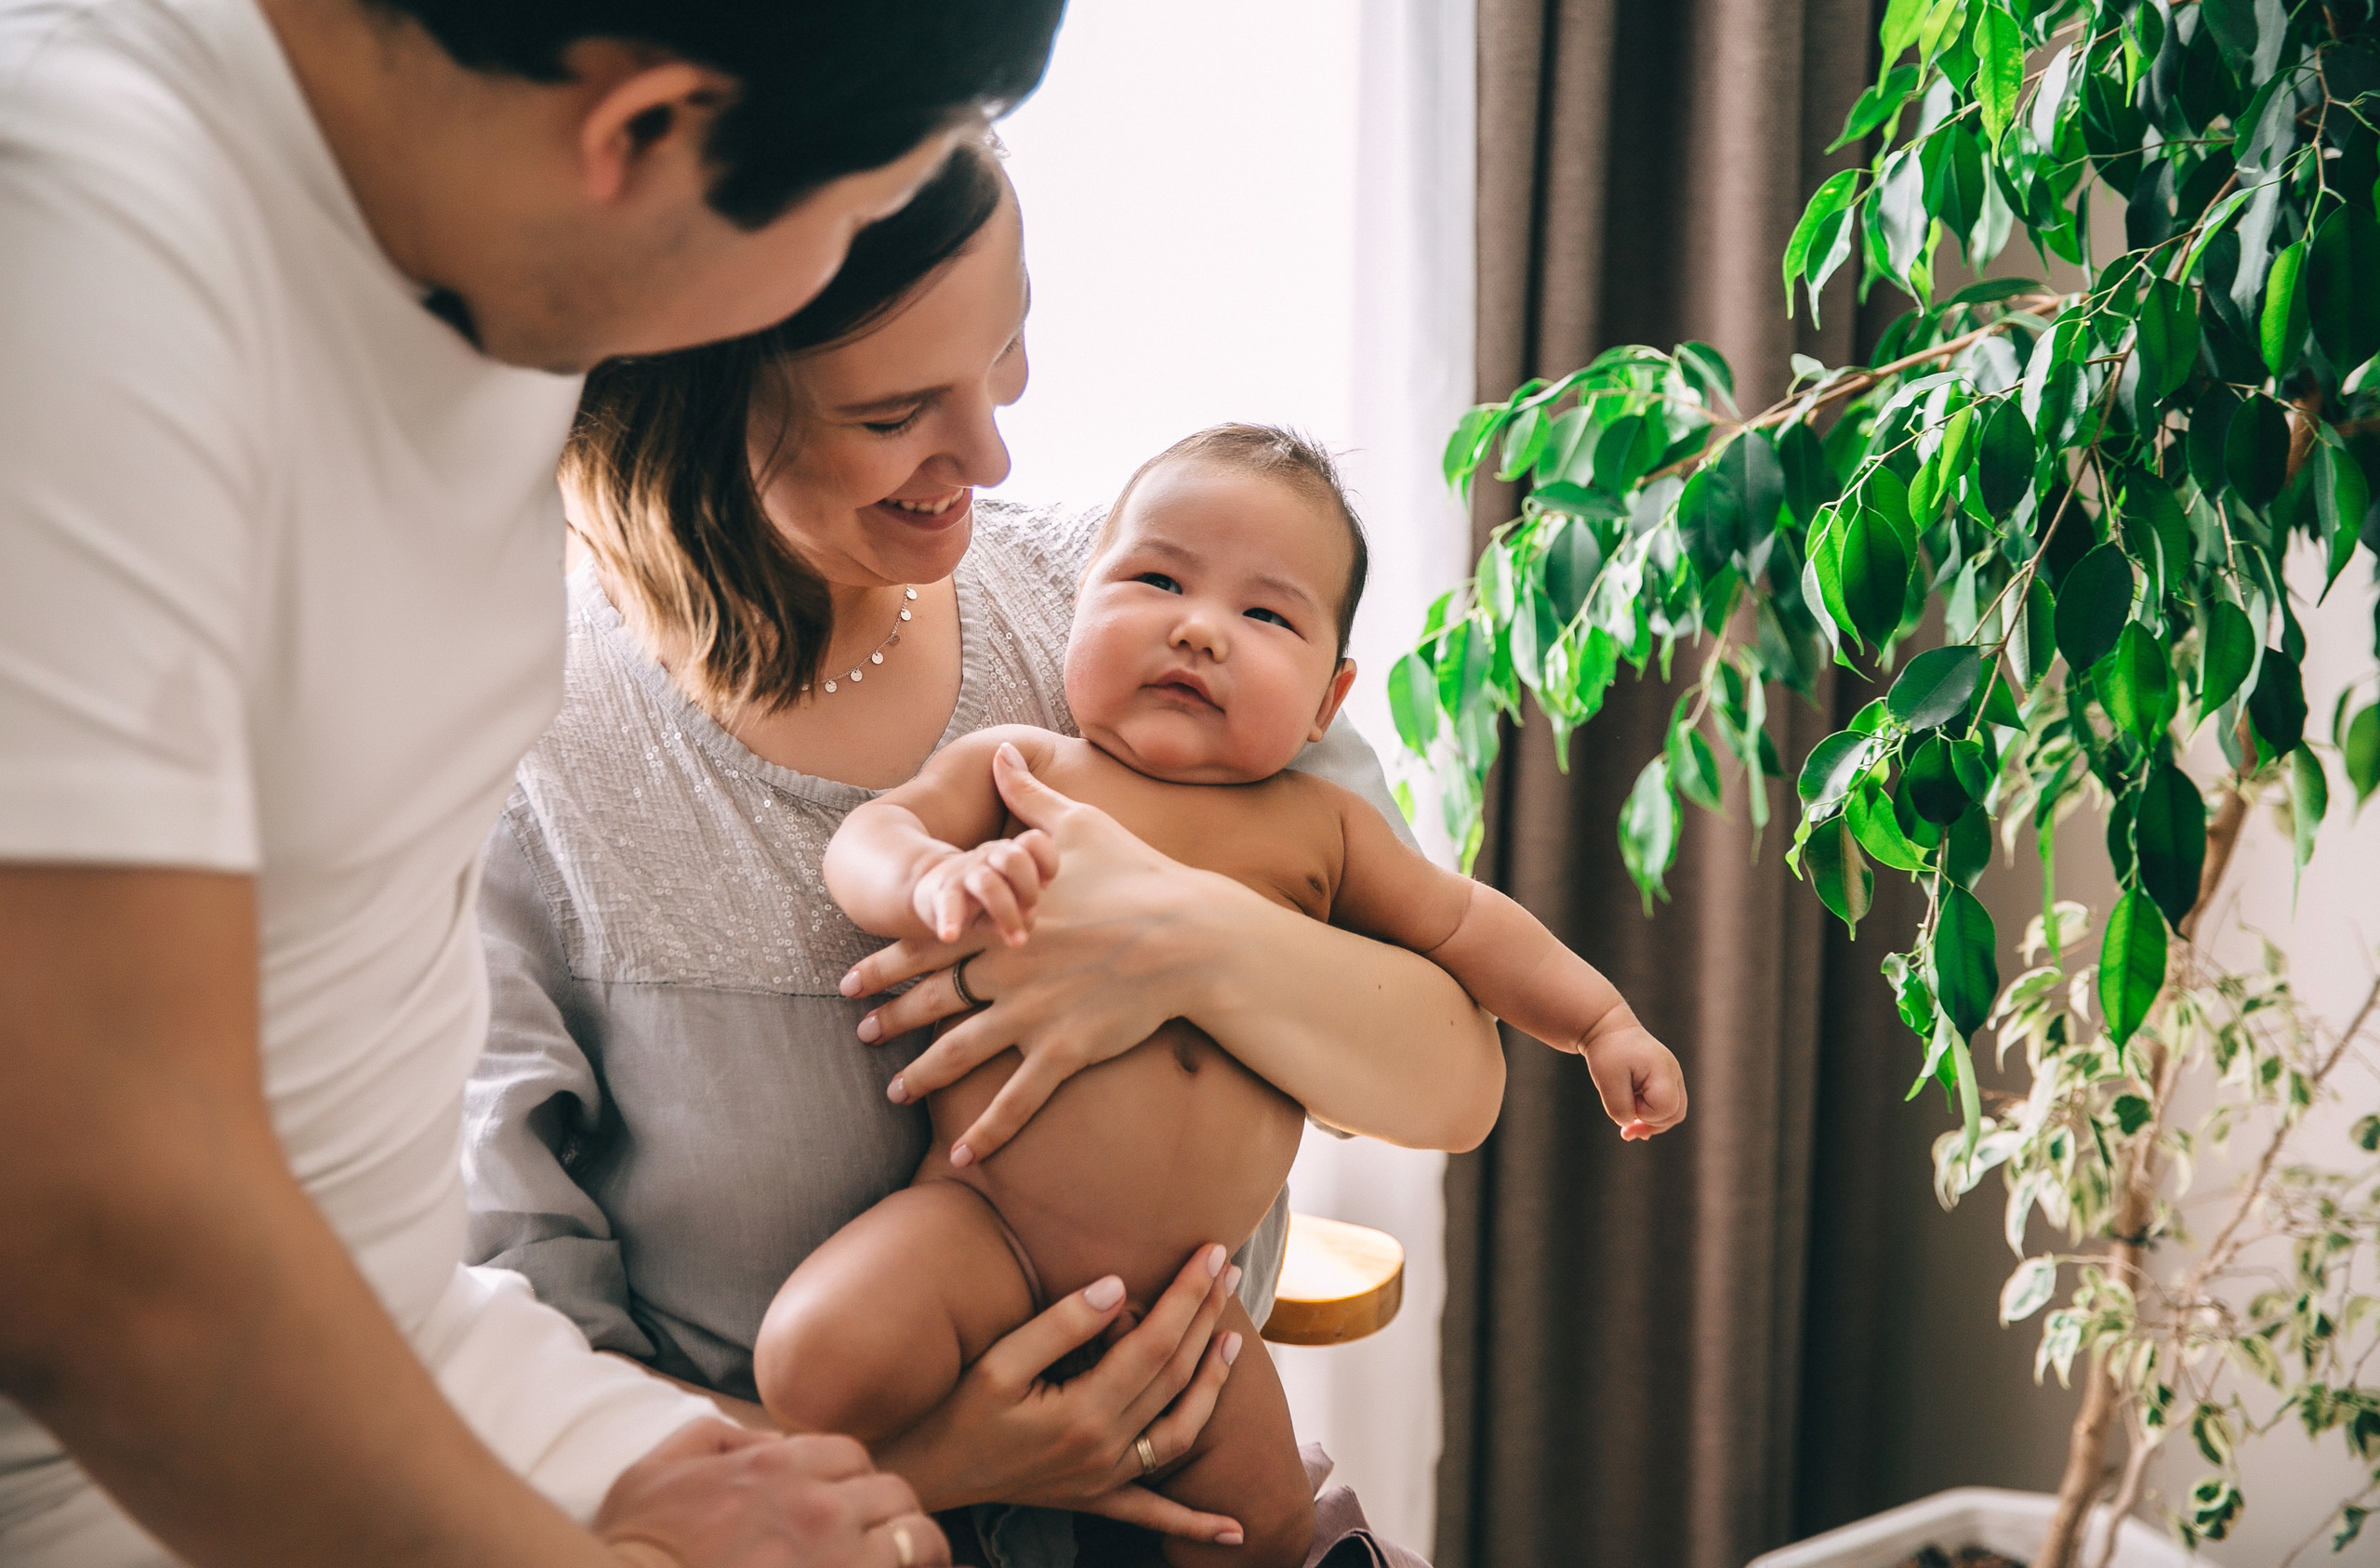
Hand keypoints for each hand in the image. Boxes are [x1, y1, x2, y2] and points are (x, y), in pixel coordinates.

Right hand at [597, 1419, 945, 1567]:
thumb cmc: (633, 1548)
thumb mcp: (660, 1469)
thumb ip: (720, 1439)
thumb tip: (770, 1442)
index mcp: (777, 1468)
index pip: (853, 1455)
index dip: (852, 1481)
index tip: (846, 1505)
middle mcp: (817, 1509)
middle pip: (895, 1494)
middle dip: (889, 1514)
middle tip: (879, 1540)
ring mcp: (835, 1560)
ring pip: (918, 1540)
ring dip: (915, 1550)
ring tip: (909, 1565)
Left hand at [845, 742, 1235, 1160]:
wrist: (1189, 933)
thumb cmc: (1138, 873)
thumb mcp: (1079, 822)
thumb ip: (1029, 794)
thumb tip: (1001, 752)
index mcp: (998, 919)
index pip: (926, 942)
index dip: (884, 961)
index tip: (851, 978)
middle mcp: (1002, 969)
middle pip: (931, 998)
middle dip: (890, 1016)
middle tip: (859, 1032)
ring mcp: (1029, 1014)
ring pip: (959, 1053)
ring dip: (921, 1075)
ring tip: (893, 1092)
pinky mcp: (1063, 1051)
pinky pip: (1016, 1101)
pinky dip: (986, 1133)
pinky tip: (961, 1159)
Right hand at [874, 1243, 1247, 1545]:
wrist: (929, 1472)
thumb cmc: (957, 1411)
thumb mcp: (999, 1361)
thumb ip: (1061, 1324)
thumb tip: (1120, 1288)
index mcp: (1083, 1412)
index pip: (1155, 1342)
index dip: (1187, 1295)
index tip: (1211, 1253)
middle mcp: (1105, 1449)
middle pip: (1175, 1375)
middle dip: (1207, 1319)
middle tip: (1230, 1272)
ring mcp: (1105, 1479)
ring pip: (1181, 1431)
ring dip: (1214, 1386)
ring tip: (1235, 1340)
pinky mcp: (1096, 1497)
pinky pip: (1155, 1514)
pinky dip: (1196, 1523)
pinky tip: (1235, 1530)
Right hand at [909, 831, 1058, 946]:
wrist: (934, 890)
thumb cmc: (984, 900)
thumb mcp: (1010, 901)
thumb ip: (1024, 911)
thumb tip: (1026, 918)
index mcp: (1009, 854)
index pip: (1033, 841)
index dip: (1047, 861)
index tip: (1046, 884)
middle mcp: (988, 858)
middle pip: (1015, 860)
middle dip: (1029, 889)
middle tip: (1030, 910)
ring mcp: (965, 873)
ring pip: (989, 885)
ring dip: (1007, 914)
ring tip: (1017, 942)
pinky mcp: (943, 892)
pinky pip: (948, 904)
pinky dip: (950, 921)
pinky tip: (950, 936)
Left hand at [1581, 1021, 1687, 1140]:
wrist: (1608, 1029)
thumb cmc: (1607, 1052)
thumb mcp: (1607, 1081)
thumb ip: (1620, 1108)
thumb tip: (1629, 1125)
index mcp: (1664, 1070)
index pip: (1665, 1108)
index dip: (1644, 1113)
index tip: (1626, 1099)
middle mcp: (1673, 1074)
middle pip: (1675, 1114)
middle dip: (1651, 1124)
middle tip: (1625, 1129)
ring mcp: (1672, 1078)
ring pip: (1672, 1113)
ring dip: (1650, 1124)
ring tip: (1627, 1131)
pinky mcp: (1664, 1082)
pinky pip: (1665, 1107)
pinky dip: (1650, 1117)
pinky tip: (1633, 1125)